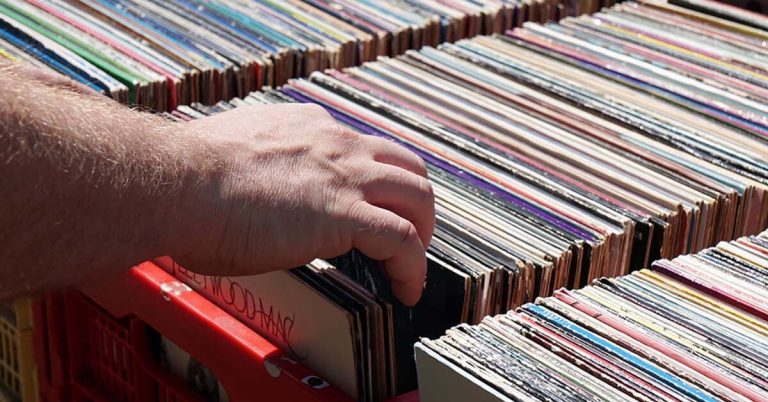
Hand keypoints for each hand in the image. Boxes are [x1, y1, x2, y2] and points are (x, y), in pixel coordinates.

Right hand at [172, 103, 434, 304]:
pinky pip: (403, 241)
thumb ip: (262, 158)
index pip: (365, 147)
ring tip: (413, 263)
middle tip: (407, 232)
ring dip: (423, 232)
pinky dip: (414, 268)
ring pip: (417, 197)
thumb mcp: (236, 149)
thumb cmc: (189, 175)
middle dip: (415, 201)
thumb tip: (254, 180)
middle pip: (407, 165)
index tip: (371, 204)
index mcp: (310, 127)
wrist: (178, 183)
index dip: (377, 179)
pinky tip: (407, 289)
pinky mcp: (346, 214)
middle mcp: (337, 144)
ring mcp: (346, 177)